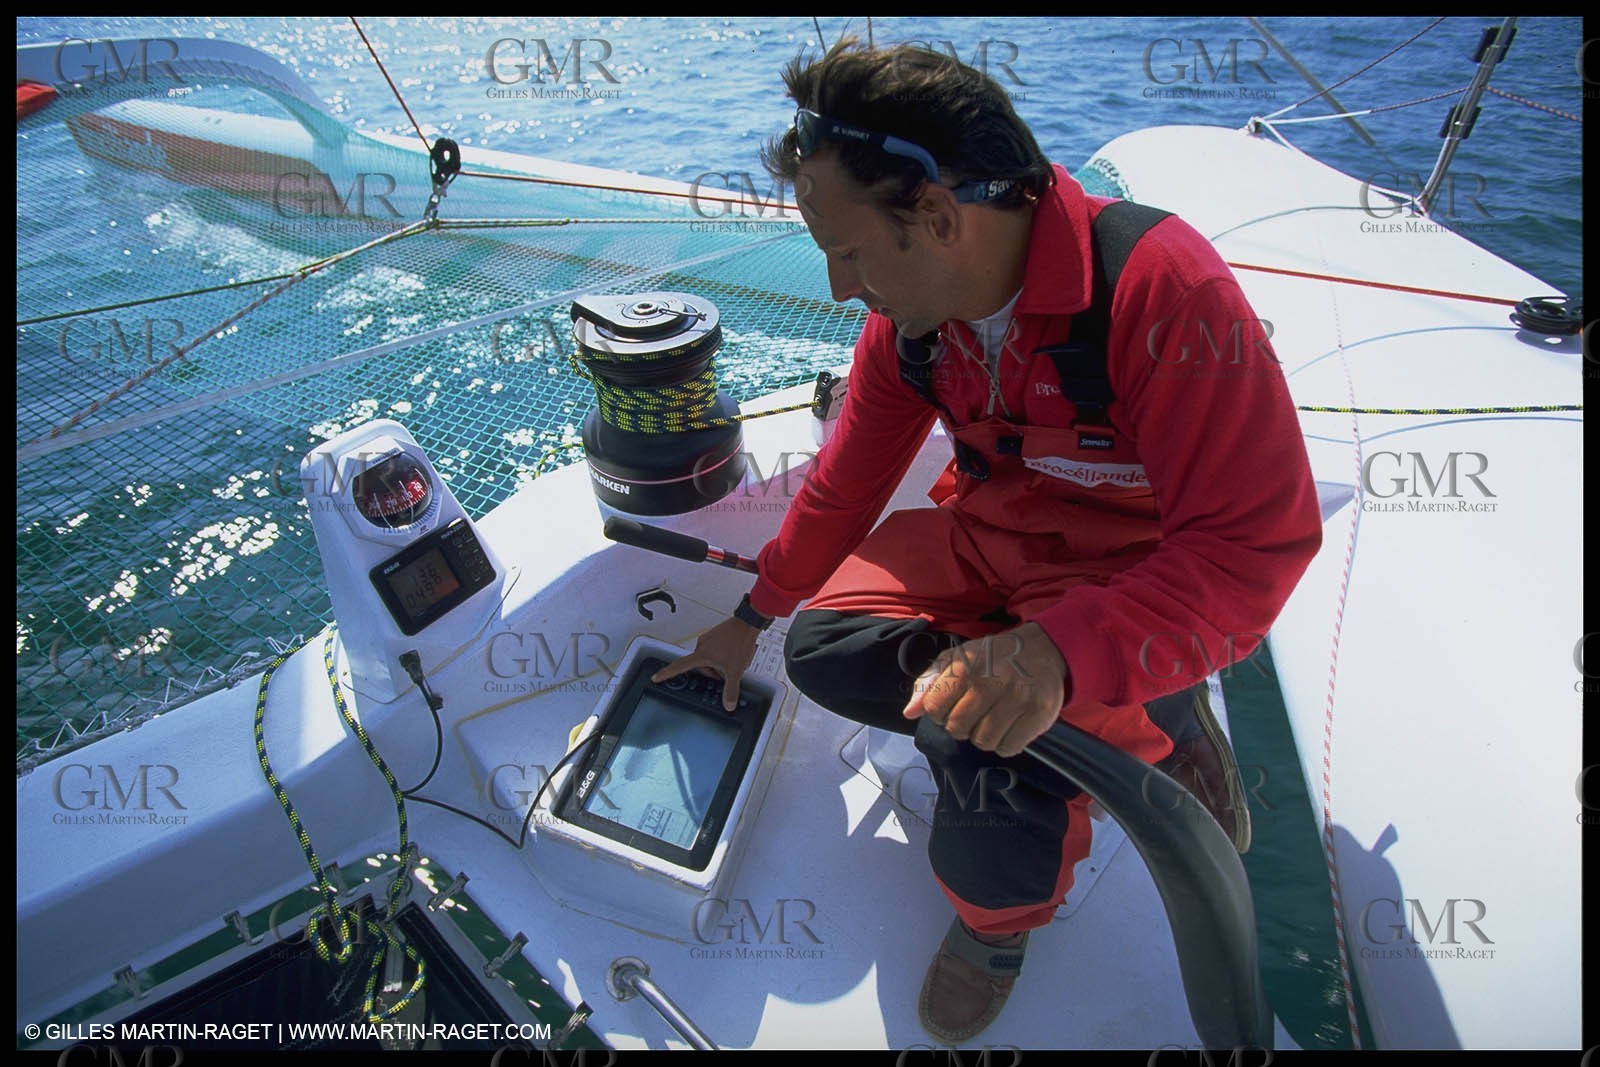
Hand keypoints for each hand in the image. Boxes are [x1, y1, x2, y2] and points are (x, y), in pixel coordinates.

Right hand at [652, 615, 761, 711]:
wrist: (747, 624)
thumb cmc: (739, 642)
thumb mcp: (735, 671)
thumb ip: (731, 690)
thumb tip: (728, 704)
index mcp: (701, 655)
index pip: (678, 666)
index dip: (666, 673)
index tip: (656, 677)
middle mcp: (701, 645)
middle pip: (699, 666)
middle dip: (712, 672)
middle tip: (725, 672)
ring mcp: (708, 639)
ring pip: (708, 658)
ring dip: (717, 664)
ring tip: (731, 661)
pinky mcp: (714, 635)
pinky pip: (713, 650)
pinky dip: (721, 655)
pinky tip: (732, 654)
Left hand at [902, 622, 1067, 756]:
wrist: (1043, 649)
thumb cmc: (993, 657)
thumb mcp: (957, 659)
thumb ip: (928, 683)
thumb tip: (910, 712)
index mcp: (967, 666)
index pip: (934, 708)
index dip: (939, 712)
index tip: (953, 705)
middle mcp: (992, 680)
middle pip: (958, 729)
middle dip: (962, 726)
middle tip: (976, 712)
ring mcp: (1018, 697)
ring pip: (984, 742)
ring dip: (985, 736)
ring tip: (993, 718)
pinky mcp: (1039, 713)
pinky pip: (1009, 747)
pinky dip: (1007, 743)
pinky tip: (1010, 725)